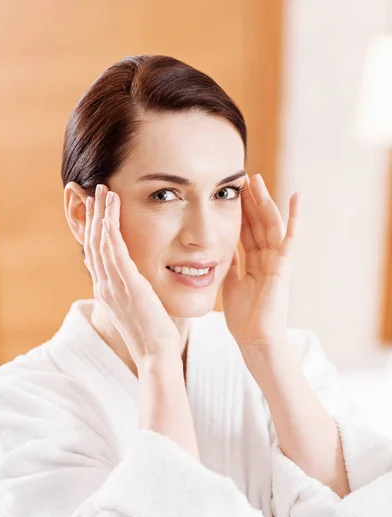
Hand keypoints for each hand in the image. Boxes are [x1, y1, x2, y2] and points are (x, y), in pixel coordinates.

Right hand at [83, 184, 181, 366]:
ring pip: (101, 243)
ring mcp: (113, 286)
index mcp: (107, 290)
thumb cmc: (153, 332)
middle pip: (93, 243)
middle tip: (95, 190)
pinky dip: (111, 231)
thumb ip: (132, 289)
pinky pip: (115, 253)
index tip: (95, 207)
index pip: (95, 252)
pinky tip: (110, 214)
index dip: (93, 228)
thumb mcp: (138, 306)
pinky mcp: (128, 286)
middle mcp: (105, 286)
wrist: (156, 354)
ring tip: (104, 191)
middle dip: (94, 215)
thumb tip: (135, 277)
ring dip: (102, 215)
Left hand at [222, 174, 299, 348]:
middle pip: (257, 222)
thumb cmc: (243, 317)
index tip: (230, 191)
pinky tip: (296, 197)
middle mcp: (266, 258)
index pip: (245, 230)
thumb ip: (230, 265)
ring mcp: (277, 260)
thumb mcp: (230, 284)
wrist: (253, 338)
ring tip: (256, 180)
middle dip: (250, 200)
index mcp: (253, 262)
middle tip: (243, 176)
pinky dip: (294, 218)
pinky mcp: (284, 266)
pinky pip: (291, 239)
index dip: (239, 211)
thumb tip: (220, 250)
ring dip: (264, 201)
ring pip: (270, 225)